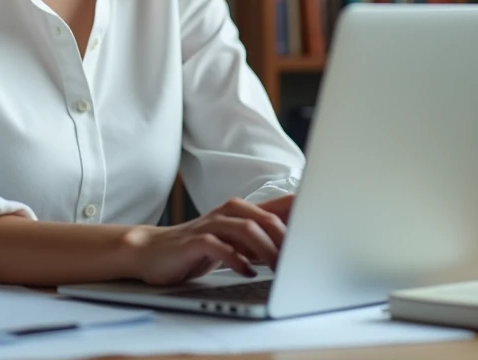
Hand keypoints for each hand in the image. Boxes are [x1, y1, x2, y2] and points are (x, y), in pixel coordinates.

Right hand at [124, 196, 289, 285]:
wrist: (152, 251)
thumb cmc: (198, 247)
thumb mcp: (234, 240)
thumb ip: (261, 237)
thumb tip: (297, 242)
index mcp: (242, 210)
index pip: (280, 205)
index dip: (303, 212)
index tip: (325, 221)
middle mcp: (228, 212)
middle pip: (266, 218)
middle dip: (286, 239)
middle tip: (300, 261)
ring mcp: (210, 225)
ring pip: (245, 229)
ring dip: (265, 250)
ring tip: (278, 269)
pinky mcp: (193, 242)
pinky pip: (218, 246)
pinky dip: (235, 259)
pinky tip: (246, 273)